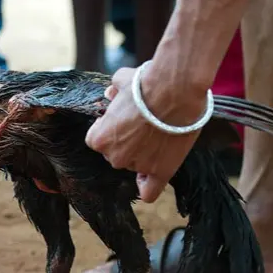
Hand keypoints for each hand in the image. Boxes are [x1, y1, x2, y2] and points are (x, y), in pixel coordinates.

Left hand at [85, 65, 207, 202]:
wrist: (175, 91)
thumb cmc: (146, 84)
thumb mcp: (122, 81)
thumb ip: (113, 91)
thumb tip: (111, 94)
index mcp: (99, 139)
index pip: (97, 141)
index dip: (109, 129)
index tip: (122, 119)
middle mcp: (115, 157)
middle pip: (116, 155)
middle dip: (127, 142)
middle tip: (143, 125)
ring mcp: (138, 166)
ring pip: (135, 167)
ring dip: (143, 156)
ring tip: (159, 135)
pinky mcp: (161, 172)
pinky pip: (149, 192)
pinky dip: (148, 186)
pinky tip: (153, 175)